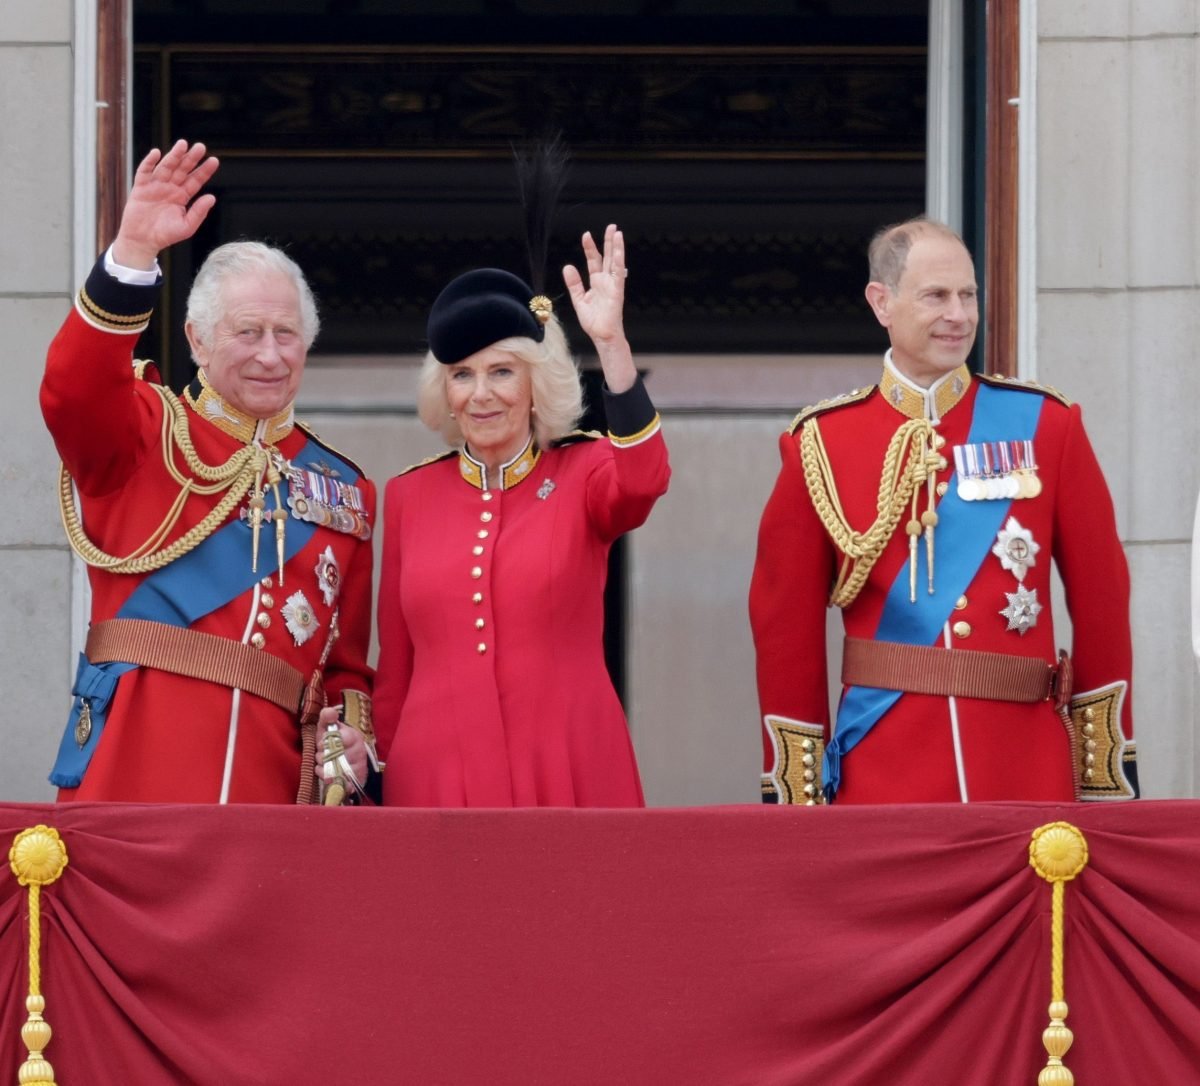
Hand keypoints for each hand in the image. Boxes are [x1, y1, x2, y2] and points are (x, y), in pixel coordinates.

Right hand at [111, 140, 219, 269]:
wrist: (143, 240)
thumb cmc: (165, 235)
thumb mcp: (187, 226)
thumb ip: (199, 212)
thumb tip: (212, 197)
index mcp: (182, 196)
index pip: (196, 180)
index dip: (204, 170)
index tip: (214, 160)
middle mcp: (170, 188)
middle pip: (182, 169)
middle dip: (191, 158)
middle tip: (201, 147)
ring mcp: (156, 186)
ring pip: (166, 167)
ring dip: (174, 155)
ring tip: (183, 144)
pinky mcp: (141, 187)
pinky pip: (145, 171)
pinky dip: (149, 162)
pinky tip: (157, 153)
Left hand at [315, 706, 368, 788]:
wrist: (349, 763)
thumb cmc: (335, 743)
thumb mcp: (329, 729)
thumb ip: (327, 718)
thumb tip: (329, 711)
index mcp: (353, 736)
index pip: (339, 739)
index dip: (324, 742)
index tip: (320, 743)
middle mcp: (358, 751)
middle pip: (333, 755)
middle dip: (321, 755)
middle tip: (322, 754)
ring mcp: (357, 767)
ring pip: (332, 768)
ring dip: (323, 767)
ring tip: (325, 763)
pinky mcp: (354, 782)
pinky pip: (334, 781)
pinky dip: (326, 778)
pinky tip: (327, 773)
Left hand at [563, 224, 635, 392]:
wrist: (602, 336)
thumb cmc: (594, 322)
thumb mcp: (579, 300)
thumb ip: (574, 284)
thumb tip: (567, 267)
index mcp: (597, 283)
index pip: (594, 261)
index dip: (590, 248)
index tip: (586, 235)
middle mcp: (606, 281)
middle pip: (608, 258)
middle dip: (608, 242)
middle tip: (611, 227)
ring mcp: (613, 285)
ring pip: (615, 262)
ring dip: (616, 247)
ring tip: (616, 232)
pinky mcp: (617, 291)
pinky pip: (619, 273)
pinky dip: (619, 260)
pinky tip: (618, 249)